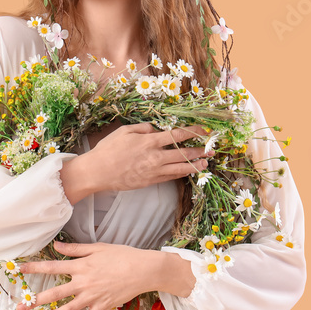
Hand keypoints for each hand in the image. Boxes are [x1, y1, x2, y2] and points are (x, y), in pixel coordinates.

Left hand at [15, 238, 156, 309]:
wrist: (143, 270)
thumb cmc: (121, 256)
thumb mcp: (97, 248)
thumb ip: (75, 249)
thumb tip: (56, 246)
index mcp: (80, 267)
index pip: (52, 267)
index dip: (35, 268)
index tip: (20, 269)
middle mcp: (82, 283)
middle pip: (54, 293)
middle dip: (35, 300)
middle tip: (20, 307)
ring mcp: (92, 297)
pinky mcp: (102, 307)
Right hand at [86, 123, 213, 192]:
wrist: (98, 172)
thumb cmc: (108, 149)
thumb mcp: (124, 131)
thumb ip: (143, 128)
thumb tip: (156, 129)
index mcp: (149, 141)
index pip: (178, 135)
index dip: (195, 132)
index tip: (205, 130)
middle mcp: (155, 157)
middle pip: (184, 153)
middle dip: (200, 150)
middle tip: (212, 148)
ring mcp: (154, 171)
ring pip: (181, 168)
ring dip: (196, 165)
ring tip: (206, 163)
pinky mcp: (151, 181)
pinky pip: (171, 177)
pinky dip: (181, 174)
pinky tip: (188, 171)